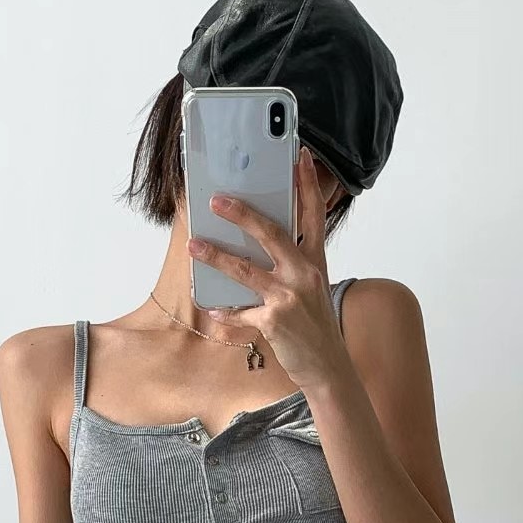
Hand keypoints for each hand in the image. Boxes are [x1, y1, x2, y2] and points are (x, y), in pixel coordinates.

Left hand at [186, 146, 345, 389]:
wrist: (328, 366)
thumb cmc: (316, 325)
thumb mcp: (312, 288)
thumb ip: (292, 265)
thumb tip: (257, 248)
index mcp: (315, 261)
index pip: (313, 214)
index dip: (308, 184)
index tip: (301, 156)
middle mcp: (304, 273)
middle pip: (271, 233)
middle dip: (242, 214)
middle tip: (217, 200)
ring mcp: (289, 297)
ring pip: (245, 270)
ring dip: (216, 256)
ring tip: (194, 246)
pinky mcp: (274, 320)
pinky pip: (240, 311)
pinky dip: (224, 310)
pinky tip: (211, 306)